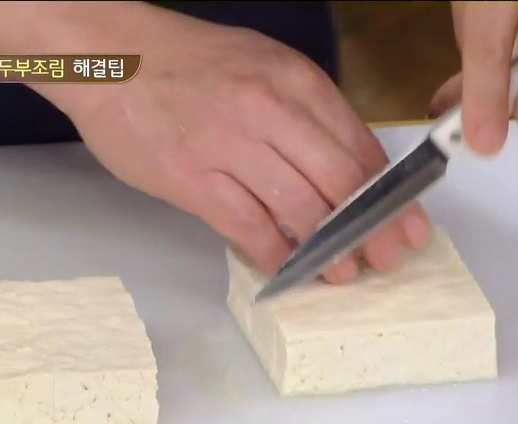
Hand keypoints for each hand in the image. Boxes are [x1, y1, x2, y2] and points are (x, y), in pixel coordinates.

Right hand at [59, 4, 431, 282]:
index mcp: (294, 80)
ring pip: (301, 209)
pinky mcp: (192, 179)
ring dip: (329, 249)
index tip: (406, 222)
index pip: (361, 146)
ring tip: (341, 271)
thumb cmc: (184, 64)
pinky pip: (248, 226)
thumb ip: (303, 112)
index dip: (392, 195)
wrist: (110, 57)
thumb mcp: (260, 66)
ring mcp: (229, 145)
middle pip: (341, 183)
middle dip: (373, 230)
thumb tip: (341, 167)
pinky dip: (274, 253)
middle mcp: (269, 109)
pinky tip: (286, 266)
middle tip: (384, 257)